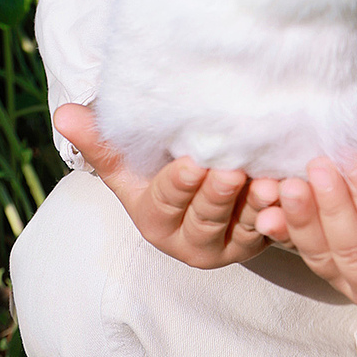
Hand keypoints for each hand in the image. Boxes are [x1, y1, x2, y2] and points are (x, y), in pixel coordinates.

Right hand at [54, 104, 267, 269]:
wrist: (201, 183)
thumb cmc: (157, 167)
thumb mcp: (128, 159)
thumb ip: (100, 139)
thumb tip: (63, 114)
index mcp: (155, 220)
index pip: (166, 202)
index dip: (179, 185)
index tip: (191, 164)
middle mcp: (190, 240)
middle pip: (207, 217)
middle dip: (219, 195)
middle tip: (233, 171)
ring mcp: (229, 243)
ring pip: (244, 225)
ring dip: (257, 205)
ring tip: (269, 182)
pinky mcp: (261, 238)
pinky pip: (275, 230)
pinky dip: (284, 214)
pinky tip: (293, 193)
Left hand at [249, 96, 356, 320]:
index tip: (351, 158)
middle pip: (354, 253)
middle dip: (332, 210)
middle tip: (315, 166)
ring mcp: (356, 289)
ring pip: (323, 258)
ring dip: (302, 221)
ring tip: (286, 184)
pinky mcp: (331, 277)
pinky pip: (304, 255)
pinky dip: (286, 231)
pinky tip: (267, 208)